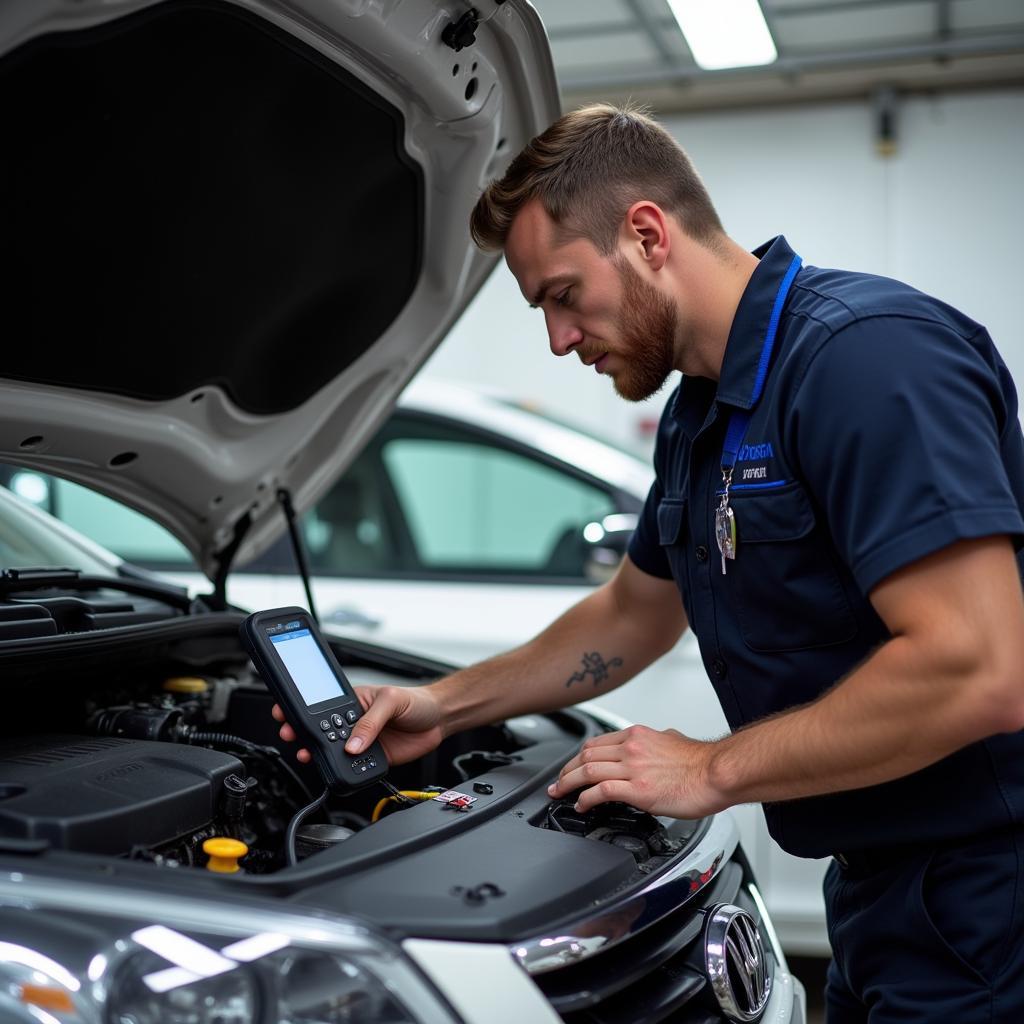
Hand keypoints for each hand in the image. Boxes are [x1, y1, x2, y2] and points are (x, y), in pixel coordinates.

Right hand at [272, 684, 444, 766]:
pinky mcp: (373, 759)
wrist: (439, 719)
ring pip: (334, 752)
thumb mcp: (391, 700)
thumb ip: (371, 721)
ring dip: (320, 755)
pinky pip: (354, 769)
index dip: (301, 711)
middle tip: (291, 737)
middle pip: (322, 732)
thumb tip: (352, 743)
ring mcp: (362, 742)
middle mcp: (354, 723)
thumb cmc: (415, 701)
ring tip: (309, 755)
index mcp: (353, 702)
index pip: (321, 706)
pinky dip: (345, 771)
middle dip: (302, 735)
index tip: (285, 714)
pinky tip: (340, 770)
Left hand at [546, 725, 724, 818]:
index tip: (572, 767)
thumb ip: (658, 742)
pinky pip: (600, 791)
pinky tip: (580, 806)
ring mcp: (632, 768)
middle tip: (557, 783)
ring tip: (560, 794)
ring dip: (568, 784)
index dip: (578, 757)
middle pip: (585, 755)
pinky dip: (584, 799)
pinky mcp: (637, 790)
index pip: (597, 743)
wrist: (717, 773)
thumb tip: (660, 743)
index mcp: (638, 736)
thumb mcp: (673, 739)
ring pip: (587, 771)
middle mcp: (631, 748)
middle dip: (566, 770)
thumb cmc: (702, 763)